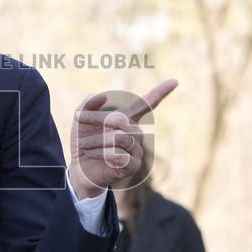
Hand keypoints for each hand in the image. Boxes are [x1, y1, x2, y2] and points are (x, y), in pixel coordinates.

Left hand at [69, 79, 177, 198]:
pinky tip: (94, 156)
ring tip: (85, 145)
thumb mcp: (81, 120)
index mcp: (127, 119)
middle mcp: (135, 133)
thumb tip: (103, 96)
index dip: (160, 92)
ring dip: (97, 140)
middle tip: (78, 118)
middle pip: (121, 119)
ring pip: (120, 137)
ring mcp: (136, 150)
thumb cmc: (84, 143)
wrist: (79, 170)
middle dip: (96, 118)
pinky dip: (101, 153)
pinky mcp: (132, 166)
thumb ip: (89, 104)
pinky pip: (118, 154)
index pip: (147, 104)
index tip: (174, 81)